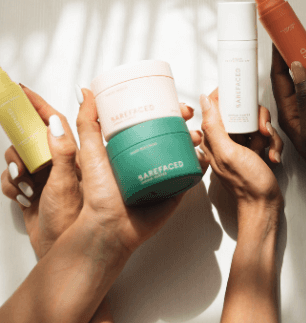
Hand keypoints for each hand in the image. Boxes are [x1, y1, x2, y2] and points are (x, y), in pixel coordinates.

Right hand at [1, 87, 80, 257]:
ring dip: (15, 170)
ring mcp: (44, 176)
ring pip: (17, 156)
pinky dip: (10, 185)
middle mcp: (60, 161)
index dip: (38, 103)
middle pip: (31, 137)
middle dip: (20, 146)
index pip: (54, 120)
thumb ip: (63, 153)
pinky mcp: (31, 190)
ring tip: (26, 187)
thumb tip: (54, 121)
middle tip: (25, 163)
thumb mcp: (67, 184)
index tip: (20, 89)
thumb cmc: (74, 221)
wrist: (64, 255)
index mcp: (74, 154)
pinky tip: (21, 198)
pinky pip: (11, 177)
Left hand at [73, 88, 202, 253]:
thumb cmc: (98, 197)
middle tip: (187, 114)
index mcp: (130, 149)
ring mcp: (163, 174)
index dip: (164, 108)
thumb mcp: (90, 153)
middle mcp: (148, 159)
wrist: (110, 229)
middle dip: (184, 121)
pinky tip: (204, 155)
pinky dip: (201, 164)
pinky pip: (191, 174)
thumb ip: (87, 124)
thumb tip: (84, 93)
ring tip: (196, 136)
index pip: (151, 122)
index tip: (171, 100)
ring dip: (195, 139)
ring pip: (184, 151)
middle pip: (172, 133)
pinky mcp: (173, 191)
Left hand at [199, 89, 283, 211]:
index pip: (217, 105)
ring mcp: (240, 144)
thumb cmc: (247, 184)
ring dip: (268, 134)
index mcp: (213, 137)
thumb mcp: (228, 152)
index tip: (246, 101)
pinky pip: (265, 135)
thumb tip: (204, 100)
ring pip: (256, 122)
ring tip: (266, 148)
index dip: (232, 99)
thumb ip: (214, 126)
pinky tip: (270, 156)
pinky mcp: (253, 149)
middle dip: (258, 120)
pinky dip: (272, 144)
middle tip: (262, 132)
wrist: (264, 204)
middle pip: (242, 111)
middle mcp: (224, 139)